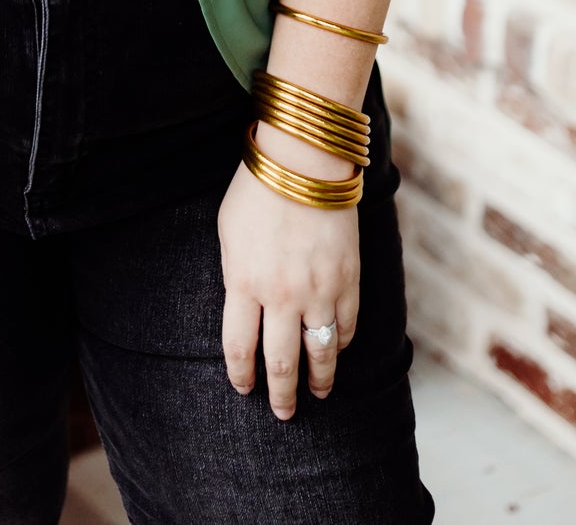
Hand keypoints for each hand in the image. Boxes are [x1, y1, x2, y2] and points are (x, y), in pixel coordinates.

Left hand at [216, 133, 360, 419]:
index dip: (241, 374)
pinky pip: (346, 326)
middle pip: (280, 362)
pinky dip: (341, 344)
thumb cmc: (257, 189)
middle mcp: (280, 295)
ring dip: (319, 381)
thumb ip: (235, 274)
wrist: (304, 161)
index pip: (238, 347)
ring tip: (317, 395)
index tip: (244, 389)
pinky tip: (336, 351)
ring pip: (319, 354)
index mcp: (243, 282)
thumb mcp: (228, 232)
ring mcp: (318, 291)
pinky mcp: (348, 281)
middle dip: (281, 394)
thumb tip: (242, 306)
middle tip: (283, 413)